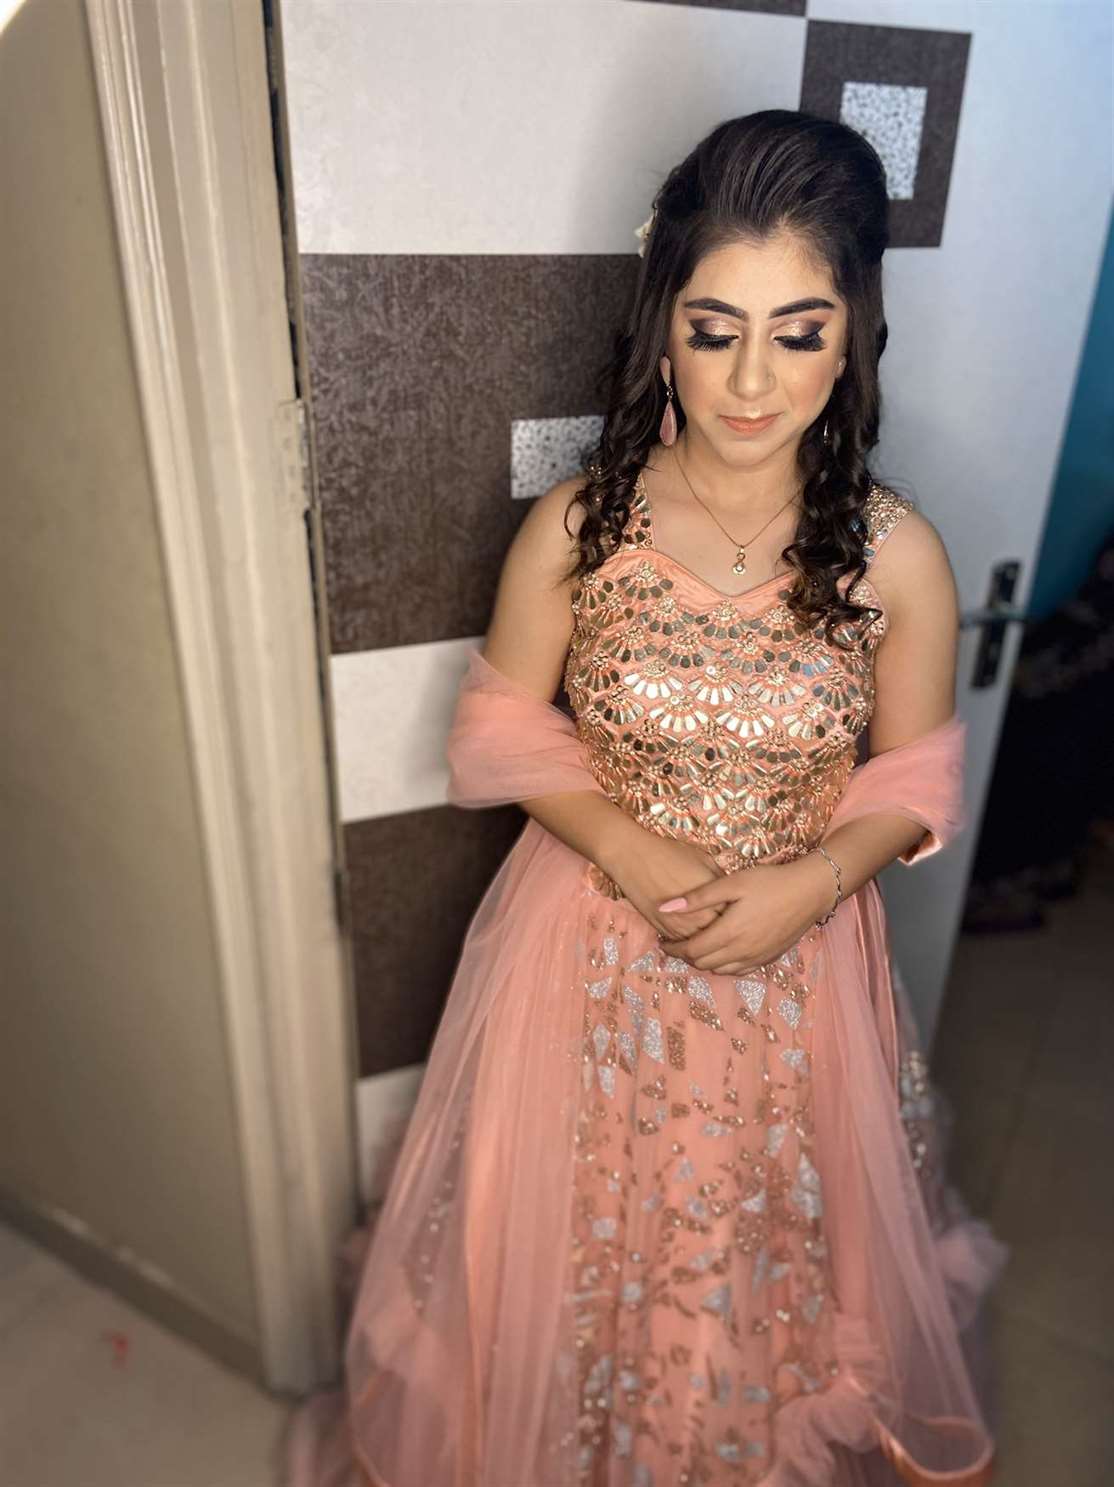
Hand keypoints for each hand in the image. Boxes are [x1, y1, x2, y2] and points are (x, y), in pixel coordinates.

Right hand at [602, 833, 729, 940]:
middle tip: (730, 931)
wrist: (634, 857)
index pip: (735, 918)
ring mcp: (680, 927)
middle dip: (725, 934)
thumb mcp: (705, 861)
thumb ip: (721, 881)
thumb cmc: (670, 854)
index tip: (741, 914)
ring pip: (701, 946)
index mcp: (714, 900)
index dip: (739, 917)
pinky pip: (682, 944)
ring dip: (707, 943)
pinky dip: (689, 943)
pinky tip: (693, 935)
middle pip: (720, 936)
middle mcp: (699, 918)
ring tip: (714, 939)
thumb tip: (731, 894)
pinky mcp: (664, 931)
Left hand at [655, 853, 837, 973]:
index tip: (662, 941)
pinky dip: (724, 965)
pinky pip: (739, 971)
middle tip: (676, 942)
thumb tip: (664, 907)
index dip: (672, 949)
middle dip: (685, 956)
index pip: (691, 951)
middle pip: (703, 963)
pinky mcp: (768, 959)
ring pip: (720, 970)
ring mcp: (756, 958)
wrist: (809, 892)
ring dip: (704, 961)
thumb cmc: (769, 882)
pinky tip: (722, 952)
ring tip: (696, 945)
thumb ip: (697, 898)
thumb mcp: (732, 883)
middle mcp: (742, 952)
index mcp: (729, 933)